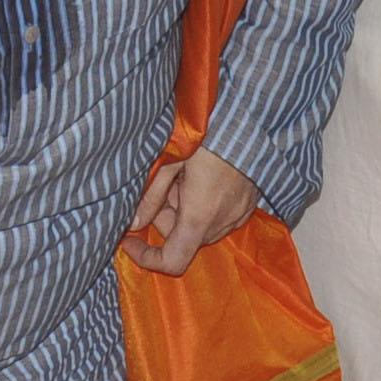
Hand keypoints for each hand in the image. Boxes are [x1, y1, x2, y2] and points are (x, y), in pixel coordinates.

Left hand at [124, 147, 257, 276]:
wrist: (246, 120)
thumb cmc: (207, 135)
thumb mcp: (170, 162)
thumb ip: (151, 197)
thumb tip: (134, 223)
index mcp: (200, 214)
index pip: (172, 260)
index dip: (147, 257)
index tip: (131, 241)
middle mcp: (222, 222)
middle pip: (184, 239)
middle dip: (166, 218)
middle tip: (165, 183)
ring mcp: (238, 215)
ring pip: (201, 229)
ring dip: (186, 211)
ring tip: (186, 175)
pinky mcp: (248, 206)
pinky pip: (219, 219)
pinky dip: (205, 207)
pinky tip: (203, 178)